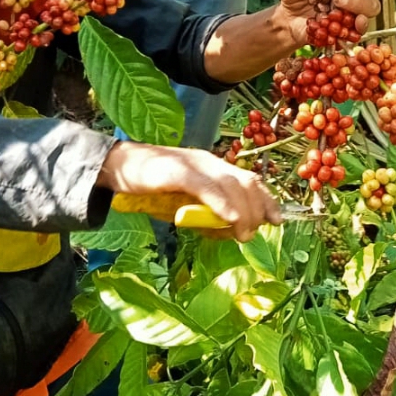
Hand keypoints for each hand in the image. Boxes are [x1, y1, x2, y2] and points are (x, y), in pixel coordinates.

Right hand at [96, 141, 282, 240]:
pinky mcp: (178, 170)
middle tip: (252, 234)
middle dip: (256, 209)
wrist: (119, 167)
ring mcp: (194, 164)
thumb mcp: (185, 199)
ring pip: (231, 185)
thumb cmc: (152, 186)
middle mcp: (209, 161)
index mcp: (214, 166)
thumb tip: (229, 229)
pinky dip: (221, 202)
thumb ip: (207, 210)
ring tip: (243, 232)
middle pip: (246, 182)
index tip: (277, 220)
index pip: (249, 179)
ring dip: (242, 211)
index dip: (267, 199)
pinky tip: (230, 217)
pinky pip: (206, 187)